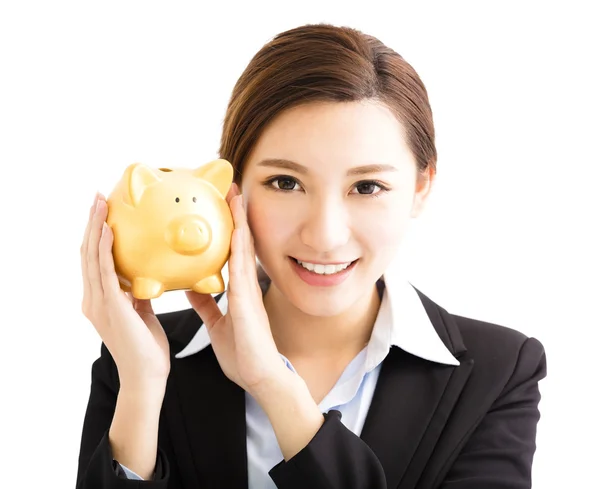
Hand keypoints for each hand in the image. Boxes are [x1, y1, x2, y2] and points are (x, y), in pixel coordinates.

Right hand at [80, 193, 169, 393]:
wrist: (146, 376)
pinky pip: (106, 271)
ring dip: (96, 227)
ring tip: (100, 204)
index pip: (94, 260)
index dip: (96, 235)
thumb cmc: (146, 349)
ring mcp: (99, 303)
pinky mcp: (110, 306)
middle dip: (92, 223)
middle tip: (97, 198)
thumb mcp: (141, 315)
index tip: (103, 213)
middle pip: (88, 253)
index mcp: (100, 300)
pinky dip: (105, 248)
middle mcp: (93, 299)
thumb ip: (136, 296)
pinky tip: (109, 230)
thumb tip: (140, 280)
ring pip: (92, 256)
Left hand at [185, 183, 286, 394]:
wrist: (259, 376)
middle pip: (240, 242)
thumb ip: (206, 304)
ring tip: (235, 195)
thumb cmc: (243, 352)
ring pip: (243, 248)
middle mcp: (245, 285)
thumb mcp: (217, 323)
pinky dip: (240, 246)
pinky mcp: (247, 302)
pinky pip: (241, 268)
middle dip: (236, 215)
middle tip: (230, 188)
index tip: (222, 205)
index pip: (231, 251)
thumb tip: (190, 287)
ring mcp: (248, 291)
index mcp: (238, 289)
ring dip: (239, 221)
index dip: (229, 227)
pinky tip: (237, 228)